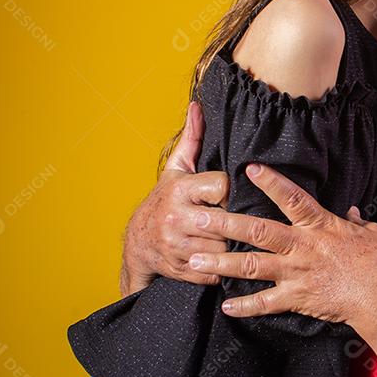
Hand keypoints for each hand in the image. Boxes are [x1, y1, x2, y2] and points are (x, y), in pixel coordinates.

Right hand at [120, 102, 230, 294]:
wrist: (138, 243)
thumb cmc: (167, 200)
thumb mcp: (178, 170)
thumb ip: (193, 139)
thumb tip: (198, 105)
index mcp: (180, 191)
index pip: (222, 186)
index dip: (228, 190)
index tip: (226, 193)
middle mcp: (176, 219)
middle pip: (227, 220)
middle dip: (234, 220)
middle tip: (238, 218)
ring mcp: (178, 246)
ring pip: (224, 247)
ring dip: (232, 244)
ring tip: (230, 236)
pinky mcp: (182, 269)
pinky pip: (217, 271)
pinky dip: (223, 267)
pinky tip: (221, 255)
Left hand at [188, 164, 376, 328]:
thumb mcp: (372, 235)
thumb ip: (357, 223)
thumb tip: (353, 213)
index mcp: (320, 225)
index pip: (291, 198)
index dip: (270, 182)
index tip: (247, 169)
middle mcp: (302, 246)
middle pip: (257, 231)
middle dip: (225, 224)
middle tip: (198, 217)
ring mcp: (297, 273)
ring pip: (251, 266)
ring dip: (221, 263)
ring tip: (194, 260)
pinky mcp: (297, 298)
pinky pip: (265, 303)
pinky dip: (244, 305)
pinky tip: (225, 305)